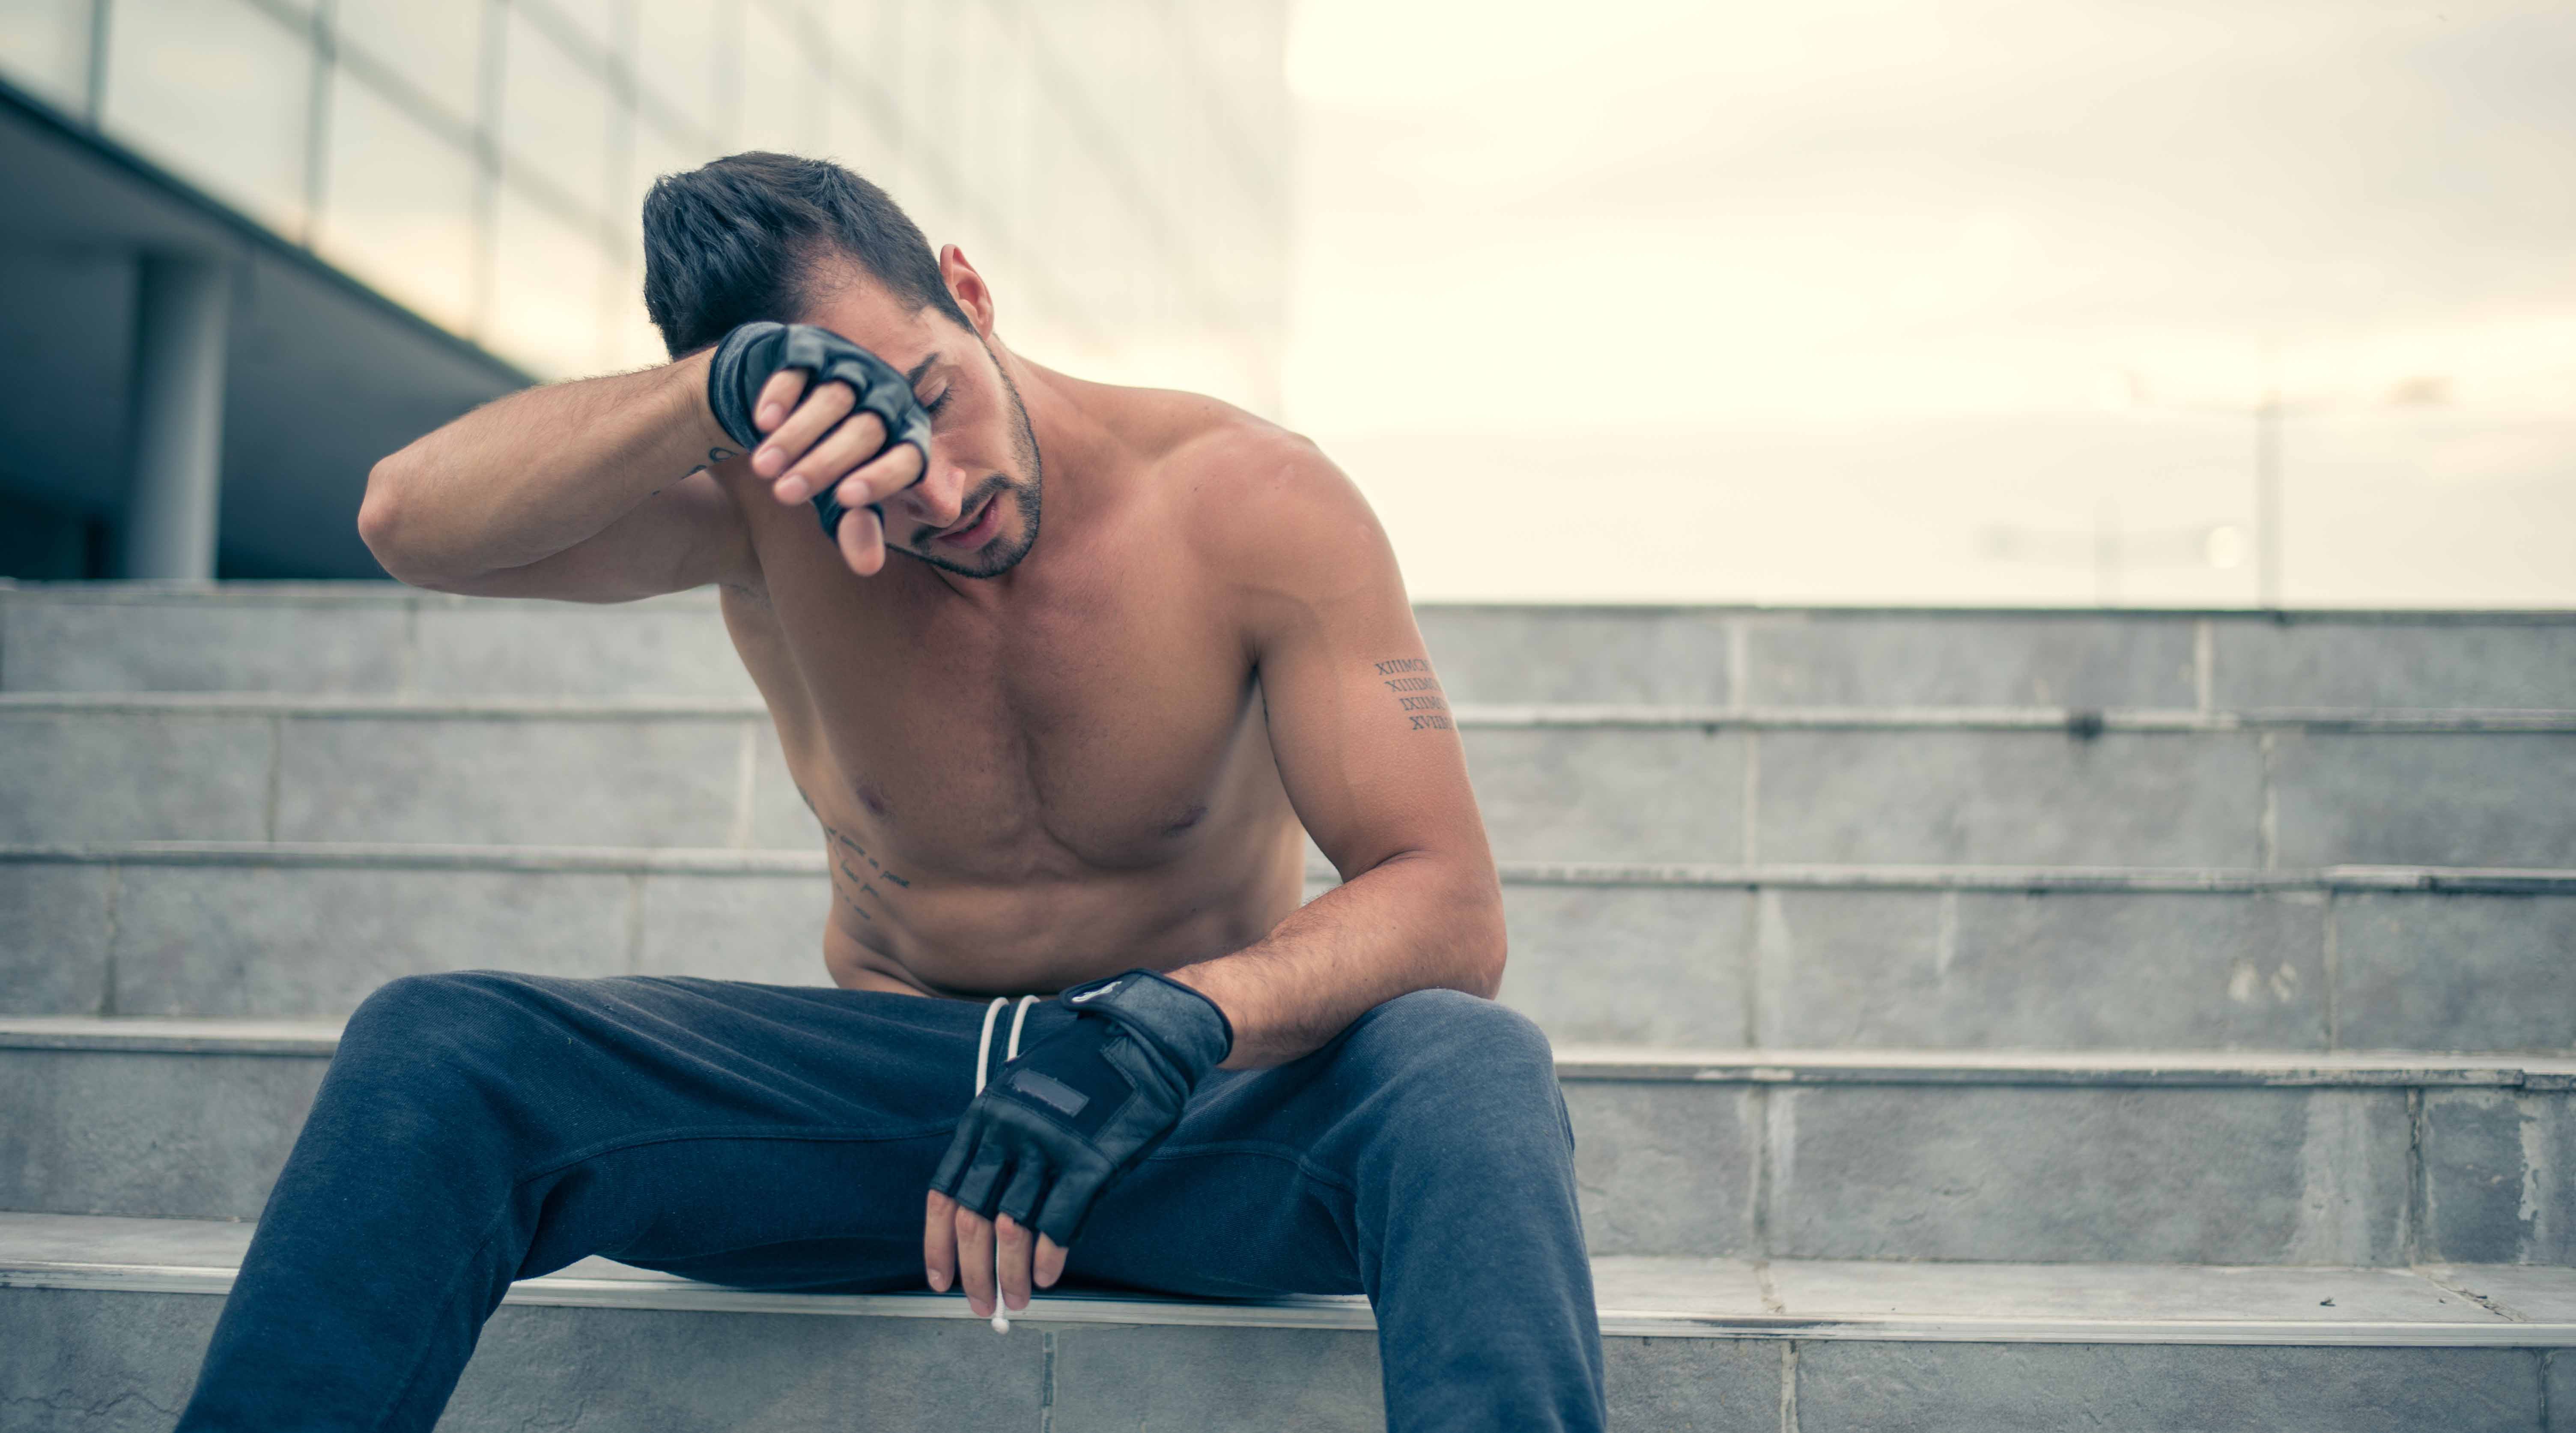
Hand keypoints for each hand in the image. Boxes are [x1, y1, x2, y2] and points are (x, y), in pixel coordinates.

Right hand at [704, 322, 931, 574]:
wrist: (784, 407)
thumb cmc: (825, 461)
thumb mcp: (838, 497)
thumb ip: (856, 526)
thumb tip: (868, 567)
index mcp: (909, 433)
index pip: (910, 456)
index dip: (882, 477)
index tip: (845, 501)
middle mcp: (888, 395)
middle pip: (866, 430)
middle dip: (824, 464)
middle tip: (785, 496)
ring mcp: (851, 365)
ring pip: (832, 400)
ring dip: (797, 436)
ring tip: (765, 470)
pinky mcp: (812, 347)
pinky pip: (800, 368)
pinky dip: (781, 395)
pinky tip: (761, 423)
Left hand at [922, 971, 1232, 1320]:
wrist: (1139, 1039)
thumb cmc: (1083, 1072)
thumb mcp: (1023, 1092)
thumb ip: (1001, 1143)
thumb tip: (992, 1212)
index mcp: (983, 1116)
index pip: (944, 1194)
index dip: (937, 1245)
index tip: (940, 1279)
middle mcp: (1007, 1131)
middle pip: (973, 1220)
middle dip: (974, 1273)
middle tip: (984, 1304)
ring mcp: (1048, 1145)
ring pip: (1013, 1228)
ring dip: (1013, 1275)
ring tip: (1018, 1300)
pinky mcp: (1090, 1159)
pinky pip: (1060, 1221)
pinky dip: (1050, 1256)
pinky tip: (1049, 1275)